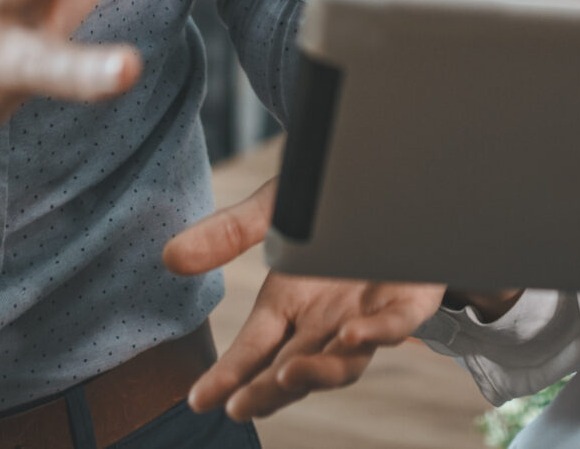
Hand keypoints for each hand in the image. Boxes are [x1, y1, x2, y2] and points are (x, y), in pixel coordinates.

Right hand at [163, 177, 444, 421]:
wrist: (393, 173)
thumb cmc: (332, 197)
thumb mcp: (275, 210)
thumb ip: (229, 234)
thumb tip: (170, 257)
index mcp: (291, 304)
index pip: (252, 350)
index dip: (227, 376)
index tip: (198, 399)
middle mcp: (326, 320)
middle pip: (291, 367)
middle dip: (266, 391)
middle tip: (240, 405)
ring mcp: (366, 315)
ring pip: (342, 362)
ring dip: (315, 374)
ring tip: (285, 376)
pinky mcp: (409, 299)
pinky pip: (394, 326)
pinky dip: (376, 335)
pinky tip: (351, 335)